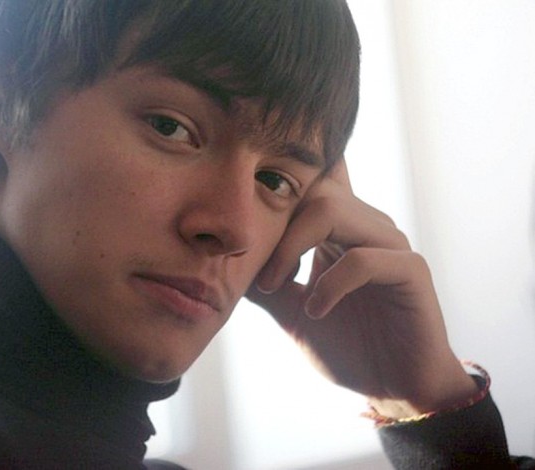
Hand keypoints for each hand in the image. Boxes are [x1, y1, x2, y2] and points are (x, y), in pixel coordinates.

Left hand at [246, 159, 476, 417]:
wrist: (394, 389)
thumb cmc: (348, 346)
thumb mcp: (292, 312)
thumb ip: (266, 283)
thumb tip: (225, 260)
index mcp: (338, 231)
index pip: (310, 183)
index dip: (276, 190)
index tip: (243, 228)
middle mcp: (365, 226)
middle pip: (311, 189)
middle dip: (275, 227)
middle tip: (259, 275)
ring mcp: (389, 243)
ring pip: (332, 211)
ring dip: (292, 249)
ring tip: (276, 288)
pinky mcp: (410, 269)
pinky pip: (362, 258)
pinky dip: (330, 284)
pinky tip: (316, 310)